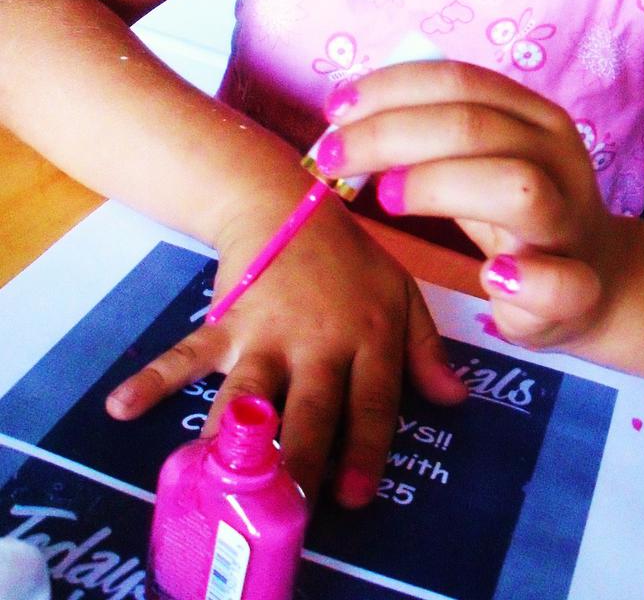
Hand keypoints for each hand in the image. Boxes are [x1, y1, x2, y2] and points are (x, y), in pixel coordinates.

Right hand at [106, 191, 465, 505]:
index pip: (373, 402)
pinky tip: (122, 407)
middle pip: (311, 408)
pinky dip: (153, 378)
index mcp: (369, 335)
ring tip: (214, 476)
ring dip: (233, 434)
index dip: (366, 450)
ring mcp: (268, 332)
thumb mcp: (402, 293)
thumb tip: (456, 399)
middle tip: (289, 504)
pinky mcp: (226, 322)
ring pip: (250, 391)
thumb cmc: (350, 259)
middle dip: (301, 458)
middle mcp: (319, 340)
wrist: (287, 203)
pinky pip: (187, 354)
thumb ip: (427, 349)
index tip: (353, 496)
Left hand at [320, 60, 614, 351]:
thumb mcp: (481, 159)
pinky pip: (562, 283)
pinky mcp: (578, 289)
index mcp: (534, 116)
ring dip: (441, 186)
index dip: (391, 88)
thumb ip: (431, 132)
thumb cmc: (514, 213)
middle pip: (474, 127)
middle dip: (389, 136)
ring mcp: (570, 221)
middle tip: (333, 159)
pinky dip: (528, 280)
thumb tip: (346, 115)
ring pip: (516, 187)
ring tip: (389, 200)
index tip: (335, 109)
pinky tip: (492, 278)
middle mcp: (557, 157)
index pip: (459, 81)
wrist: (596, 283)